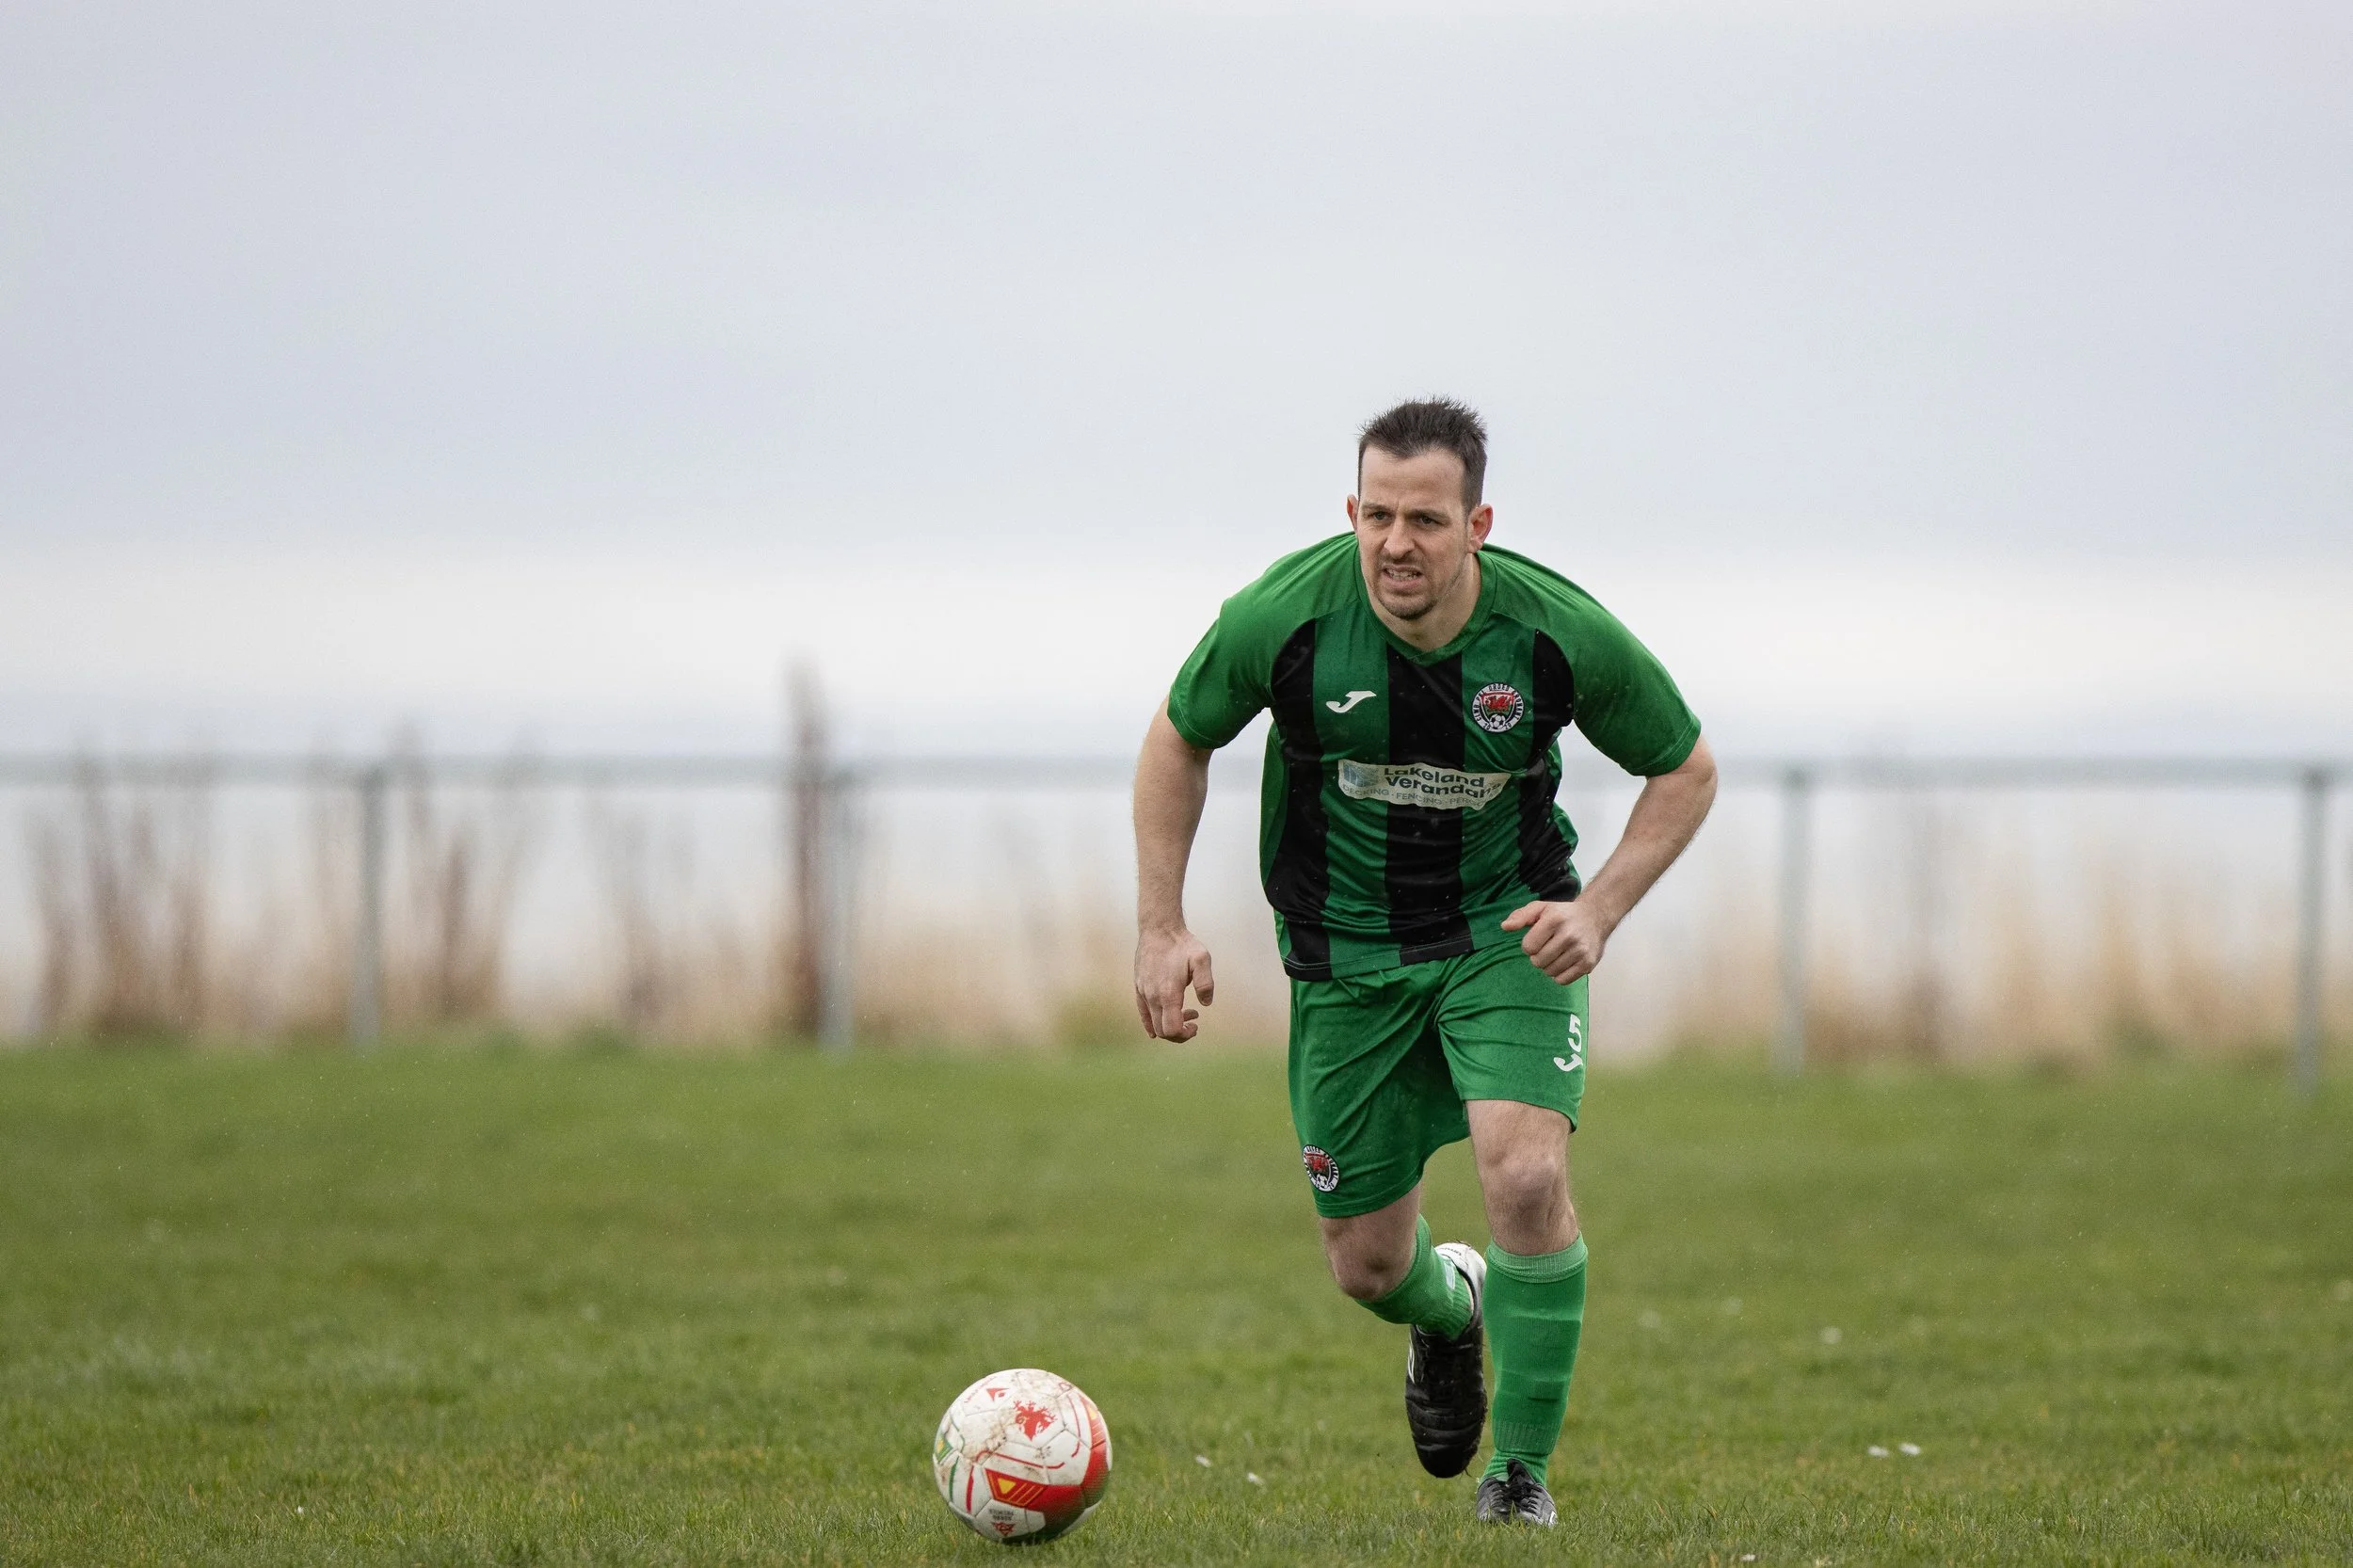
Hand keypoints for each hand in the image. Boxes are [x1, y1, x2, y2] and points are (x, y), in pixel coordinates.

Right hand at [1134, 925, 1215, 1040]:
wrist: (1158, 928)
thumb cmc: (1182, 944)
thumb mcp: (1201, 959)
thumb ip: (1205, 983)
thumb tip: (1205, 1004)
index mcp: (1168, 994)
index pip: (1172, 1029)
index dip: (1185, 1034)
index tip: (1196, 1025)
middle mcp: (1152, 996)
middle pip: (1162, 1031)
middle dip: (1179, 1034)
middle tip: (1193, 1021)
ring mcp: (1143, 992)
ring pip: (1153, 1024)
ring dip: (1169, 1026)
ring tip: (1185, 1012)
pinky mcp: (1138, 987)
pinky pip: (1142, 1013)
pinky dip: (1150, 1025)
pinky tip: (1155, 1029)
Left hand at [1500, 899, 1610, 983]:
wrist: (1595, 917)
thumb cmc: (1562, 914)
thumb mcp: (1540, 908)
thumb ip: (1520, 916)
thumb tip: (1504, 927)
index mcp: (1555, 919)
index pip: (1528, 947)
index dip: (1529, 945)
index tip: (1538, 938)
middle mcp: (1569, 935)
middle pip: (1538, 961)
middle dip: (1538, 956)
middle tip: (1548, 946)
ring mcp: (1580, 950)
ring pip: (1549, 972)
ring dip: (1549, 965)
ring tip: (1557, 953)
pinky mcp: (1588, 964)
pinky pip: (1562, 981)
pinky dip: (1559, 975)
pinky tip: (1564, 962)